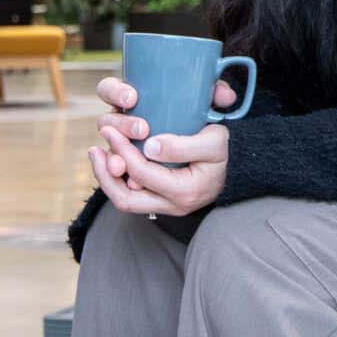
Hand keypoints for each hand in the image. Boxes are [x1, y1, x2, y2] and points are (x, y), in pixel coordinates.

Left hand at [89, 92, 230, 217]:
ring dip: (108, 178)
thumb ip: (181, 145)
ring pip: (126, 201)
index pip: (142, 173)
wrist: (240, 167)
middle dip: (105, 174)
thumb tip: (149, 146)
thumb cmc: (227, 150)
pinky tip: (113, 159)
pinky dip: (118, 179)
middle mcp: (173, 205)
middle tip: (96, 149)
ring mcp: (167, 206)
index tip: (112, 130)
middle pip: (126, 199)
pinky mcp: (162, 200)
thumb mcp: (213, 141)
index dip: (123, 151)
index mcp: (185, 191)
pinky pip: (133, 195)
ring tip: (98, 154)